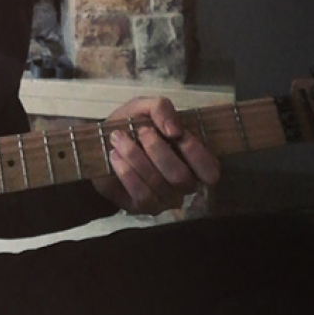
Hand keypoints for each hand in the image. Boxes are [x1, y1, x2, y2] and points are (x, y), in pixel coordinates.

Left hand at [92, 96, 219, 215]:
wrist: (102, 144)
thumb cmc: (133, 125)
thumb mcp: (146, 108)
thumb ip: (162, 108)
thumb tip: (174, 130)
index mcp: (194, 160)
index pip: (210, 170)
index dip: (195, 152)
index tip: (173, 133)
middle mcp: (185, 184)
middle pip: (181, 176)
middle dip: (158, 149)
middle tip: (141, 131)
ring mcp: (166, 199)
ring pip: (158, 184)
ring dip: (135, 156)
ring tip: (118, 138)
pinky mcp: (145, 207)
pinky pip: (141, 194)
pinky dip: (126, 171)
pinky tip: (115, 156)